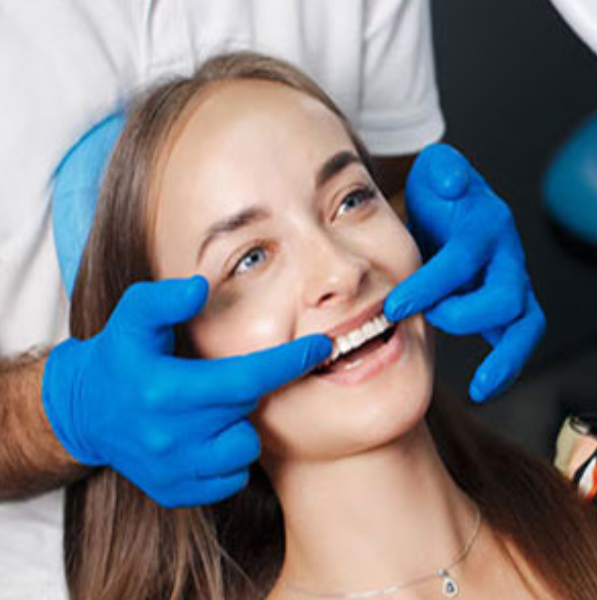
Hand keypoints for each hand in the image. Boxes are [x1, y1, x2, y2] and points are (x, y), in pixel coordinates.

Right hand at [43, 276, 330, 507]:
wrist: (84, 413)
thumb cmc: (119, 356)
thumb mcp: (132, 317)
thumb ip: (165, 298)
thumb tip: (200, 287)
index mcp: (165, 391)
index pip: (245, 378)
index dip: (289, 362)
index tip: (322, 346)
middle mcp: (169, 437)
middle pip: (247, 409)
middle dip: (249, 389)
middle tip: (224, 378)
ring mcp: (172, 470)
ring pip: (244, 450)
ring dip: (239, 427)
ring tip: (210, 411)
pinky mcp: (174, 492)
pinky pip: (230, 479)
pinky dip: (227, 458)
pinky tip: (205, 438)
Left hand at [384, 144, 544, 401]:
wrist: (455, 209)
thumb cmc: (442, 194)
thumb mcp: (438, 170)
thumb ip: (444, 169)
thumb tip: (450, 182)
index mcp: (487, 225)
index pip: (462, 259)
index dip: (429, 285)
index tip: (393, 307)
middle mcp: (507, 257)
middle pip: (505, 296)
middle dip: (463, 316)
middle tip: (427, 322)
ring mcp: (513, 284)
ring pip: (526, 324)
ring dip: (506, 358)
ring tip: (481, 386)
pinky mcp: (510, 308)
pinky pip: (518, 340)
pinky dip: (506, 367)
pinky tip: (484, 388)